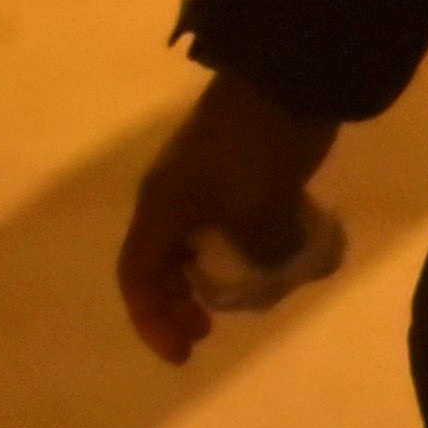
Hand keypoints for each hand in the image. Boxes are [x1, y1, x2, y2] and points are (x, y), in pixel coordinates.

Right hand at [114, 73, 339, 364]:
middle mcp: (173, 196)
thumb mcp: (260, 212)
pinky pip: (234, 219)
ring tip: (253, 295)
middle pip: (164, 261)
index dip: (153, 319)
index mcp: (160, 208)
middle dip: (183, 300)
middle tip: (211, 329)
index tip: (185, 351)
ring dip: (220, 272)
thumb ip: (263, 254)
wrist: (289, 75)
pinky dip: (250, 244)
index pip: (138, 276)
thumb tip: (274, 269)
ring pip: (201, 241)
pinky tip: (282, 256)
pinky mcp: (242, 167)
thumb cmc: (258, 149)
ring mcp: (207, 179)